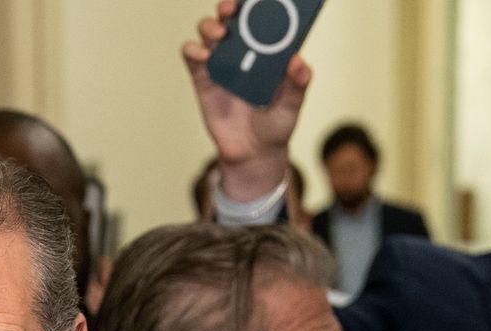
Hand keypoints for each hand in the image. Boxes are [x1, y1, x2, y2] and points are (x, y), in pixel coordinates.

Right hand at [181, 0, 312, 202]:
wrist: (253, 154)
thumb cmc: (276, 126)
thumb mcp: (293, 105)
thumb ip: (298, 84)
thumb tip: (297, 60)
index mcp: (266, 51)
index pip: (260, 18)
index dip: (256, 5)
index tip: (258, 0)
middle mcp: (242, 51)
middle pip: (230, 17)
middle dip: (230, 7)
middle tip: (233, 10)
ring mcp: (221, 63)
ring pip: (208, 31)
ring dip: (210, 25)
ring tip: (219, 35)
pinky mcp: (203, 78)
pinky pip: (191, 56)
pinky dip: (193, 50)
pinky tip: (204, 56)